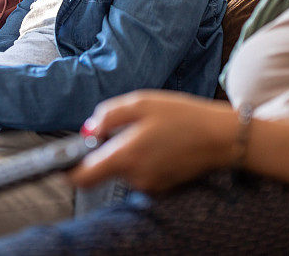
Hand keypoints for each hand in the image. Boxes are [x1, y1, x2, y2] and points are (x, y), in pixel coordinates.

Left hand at [70, 90, 241, 192]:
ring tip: (152, 132)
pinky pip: (140, 172)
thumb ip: (109, 115)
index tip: (67, 158)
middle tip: (129, 127)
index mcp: (126, 156)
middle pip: (103, 169)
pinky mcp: (161, 187)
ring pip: (123, 169)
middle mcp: (135, 176)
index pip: (82, 177)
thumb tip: (88, 129)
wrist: (221, 137)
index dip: (69, 169)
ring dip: (128, 152)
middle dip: (108, 149)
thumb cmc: (184, 116)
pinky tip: (162, 143)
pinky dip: (143, 158)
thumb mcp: (142, 102)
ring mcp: (149, 185)